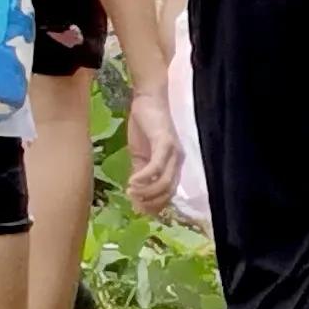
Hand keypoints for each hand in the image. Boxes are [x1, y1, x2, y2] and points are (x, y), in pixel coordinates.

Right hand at [125, 90, 180, 217]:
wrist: (147, 99)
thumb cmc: (144, 125)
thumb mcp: (139, 154)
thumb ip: (140, 173)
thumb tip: (134, 195)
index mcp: (173, 165)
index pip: (169, 193)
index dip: (156, 205)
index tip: (140, 210)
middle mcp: (177, 161)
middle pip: (168, 191)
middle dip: (151, 202)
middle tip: (134, 203)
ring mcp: (173, 153)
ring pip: (164, 183)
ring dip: (146, 192)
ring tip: (131, 191)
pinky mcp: (165, 143)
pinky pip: (156, 167)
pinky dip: (144, 178)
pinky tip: (132, 181)